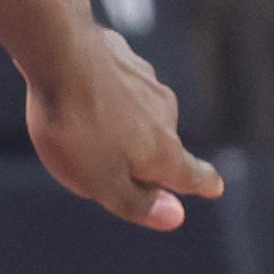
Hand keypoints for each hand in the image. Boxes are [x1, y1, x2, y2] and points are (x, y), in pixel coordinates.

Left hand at [26, 24, 222, 229]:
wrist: (59, 56)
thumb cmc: (77, 126)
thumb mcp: (100, 181)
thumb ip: (135, 202)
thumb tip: (175, 217)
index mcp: (162, 152)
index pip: (190, 175)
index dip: (202, 183)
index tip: (214, 186)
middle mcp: (166, 115)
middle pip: (161, 144)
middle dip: (143, 158)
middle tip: (110, 167)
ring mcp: (147, 83)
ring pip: (138, 113)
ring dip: (121, 123)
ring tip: (86, 129)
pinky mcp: (124, 59)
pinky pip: (117, 85)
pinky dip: (106, 94)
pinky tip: (81, 92)